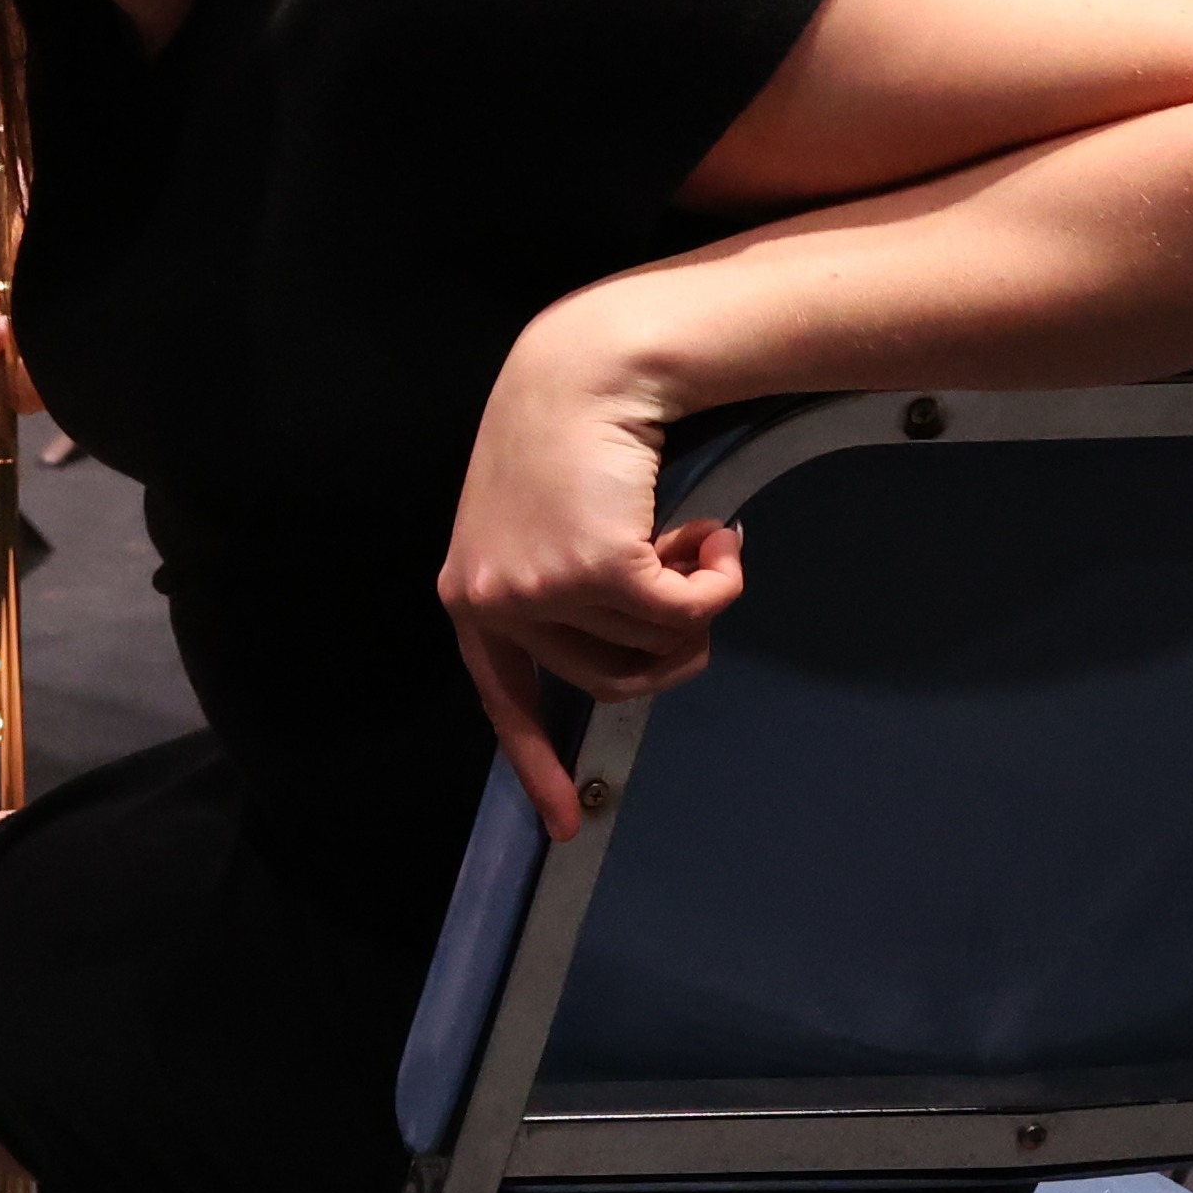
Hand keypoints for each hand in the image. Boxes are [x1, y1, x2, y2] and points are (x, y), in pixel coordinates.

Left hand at [438, 316, 743, 837]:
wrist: (585, 368)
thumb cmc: (570, 438)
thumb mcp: (543, 523)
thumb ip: (565, 588)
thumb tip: (643, 647)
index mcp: (472, 596)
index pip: (504, 699)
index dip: (539, 763)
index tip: (569, 825)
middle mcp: (492, 601)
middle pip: (610, 682)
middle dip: (668, 645)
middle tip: (688, 573)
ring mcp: (538, 590)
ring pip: (655, 648)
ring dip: (694, 598)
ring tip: (685, 531)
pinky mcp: (592, 571)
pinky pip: (688, 616)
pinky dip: (720, 581)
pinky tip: (718, 531)